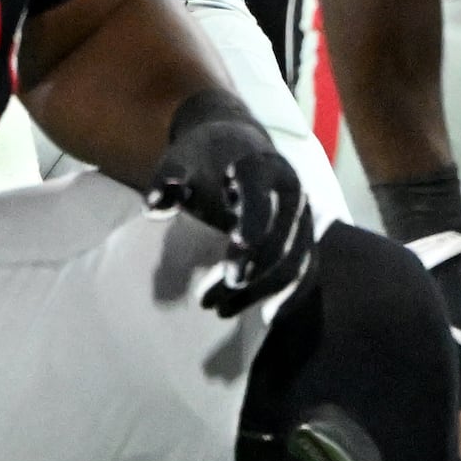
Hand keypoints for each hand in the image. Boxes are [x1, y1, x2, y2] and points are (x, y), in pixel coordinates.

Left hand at [148, 94, 319, 312]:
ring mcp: (302, 215)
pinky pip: (306, 269)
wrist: (236, 143)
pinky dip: (290, 295)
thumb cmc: (204, 155)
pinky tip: (267, 317)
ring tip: (219, 310)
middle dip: (248, 271)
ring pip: (293, 260)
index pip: (260, 196)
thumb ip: (168, 178)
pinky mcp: (304, 235)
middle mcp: (290, 190)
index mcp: (261, 165)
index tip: (237, 249)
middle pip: (278, 237)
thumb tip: (154, 205)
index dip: (253, 222)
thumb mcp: (180, 157)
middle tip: (208, 299)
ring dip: (260, 291)